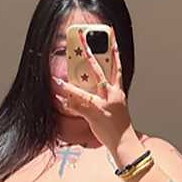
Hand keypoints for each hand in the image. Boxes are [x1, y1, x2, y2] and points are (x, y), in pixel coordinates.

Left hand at [51, 31, 132, 149]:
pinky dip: (66, 103)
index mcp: (118, 92)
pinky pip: (77, 108)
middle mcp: (111, 96)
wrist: (124, 141)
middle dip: (91, 58)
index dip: (115, 54)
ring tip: (57, 79)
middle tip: (83, 45)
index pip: (117, 68)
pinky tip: (57, 98)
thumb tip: (90, 87)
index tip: (112, 40)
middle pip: (99, 73)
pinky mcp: (95, 115)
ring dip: (69, 86)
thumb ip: (105, 94)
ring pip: (83, 92)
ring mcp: (103, 105)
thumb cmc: (119, 124)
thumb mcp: (116, 106)